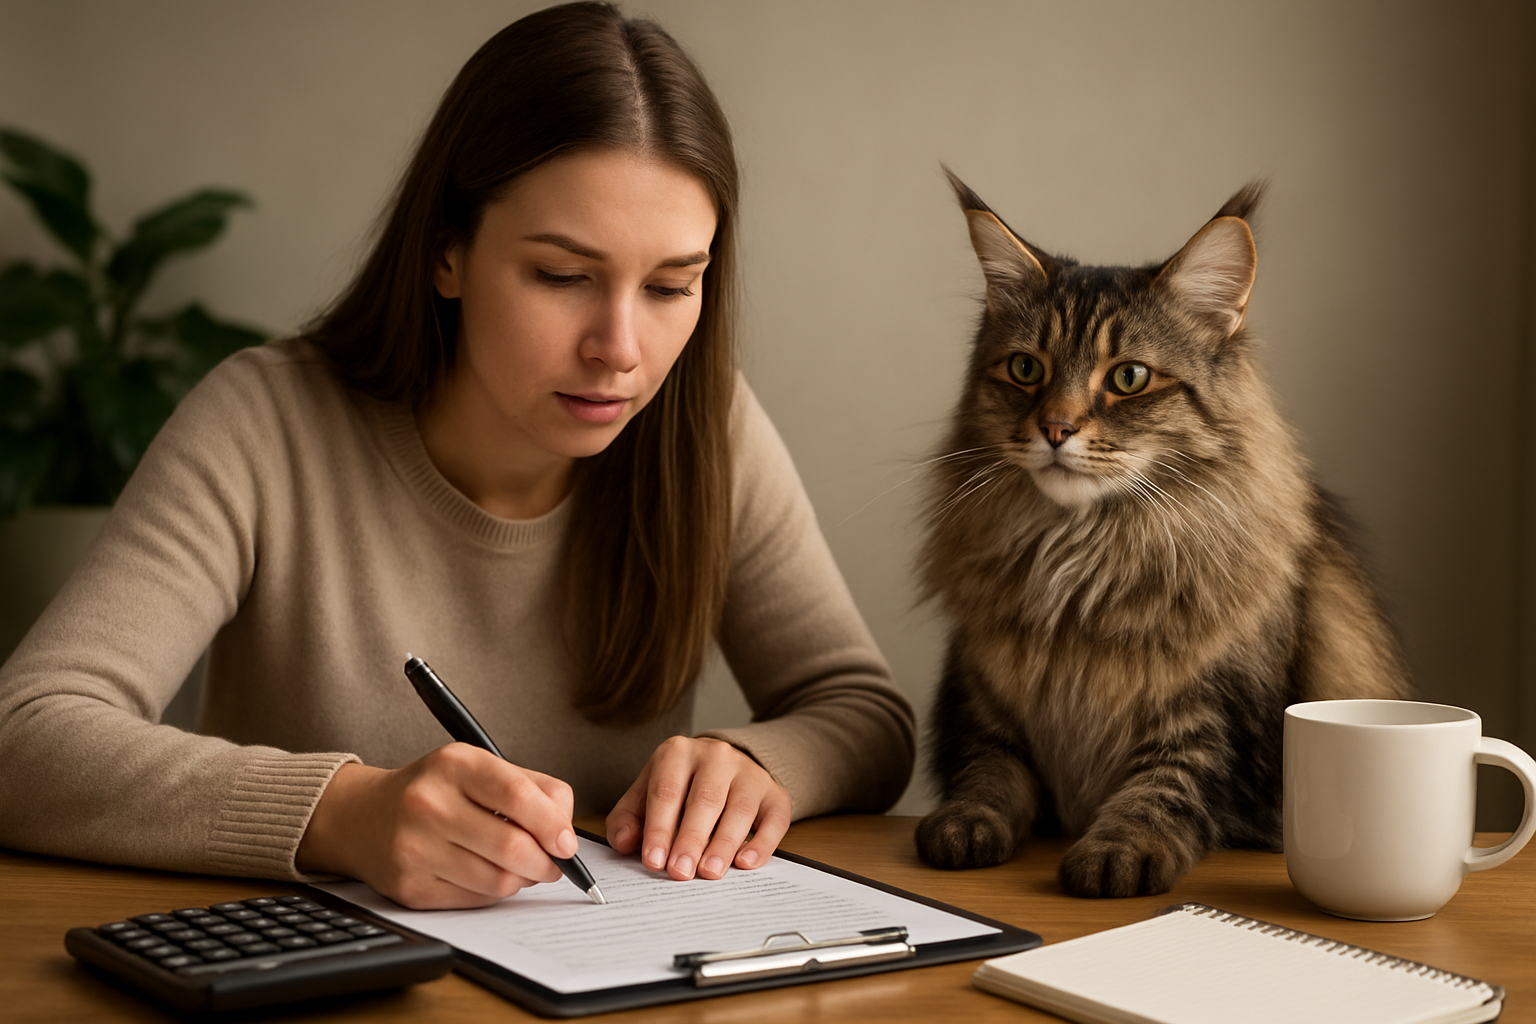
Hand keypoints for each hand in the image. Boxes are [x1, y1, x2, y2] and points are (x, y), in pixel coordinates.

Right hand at [296, 744, 577, 908]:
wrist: (362, 817)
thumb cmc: (435, 790)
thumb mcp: (479, 767)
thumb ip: (533, 789)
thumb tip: (565, 833)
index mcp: (454, 765)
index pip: (518, 796)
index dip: (552, 824)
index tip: (567, 843)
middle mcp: (429, 804)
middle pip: (512, 846)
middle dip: (546, 862)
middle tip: (554, 863)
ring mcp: (415, 848)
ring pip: (498, 880)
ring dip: (522, 879)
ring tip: (520, 867)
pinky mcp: (410, 887)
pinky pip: (475, 900)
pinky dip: (494, 892)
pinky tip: (488, 874)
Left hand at [606, 736, 791, 880]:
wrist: (721, 768)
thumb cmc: (679, 788)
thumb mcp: (646, 795)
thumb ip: (628, 819)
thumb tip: (625, 842)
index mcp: (677, 753)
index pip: (666, 792)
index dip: (659, 829)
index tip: (654, 861)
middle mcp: (716, 756)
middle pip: (705, 799)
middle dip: (691, 839)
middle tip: (681, 872)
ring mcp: (749, 772)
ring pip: (740, 808)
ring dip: (724, 843)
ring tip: (710, 872)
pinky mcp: (775, 793)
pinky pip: (774, 818)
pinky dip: (762, 843)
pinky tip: (746, 862)